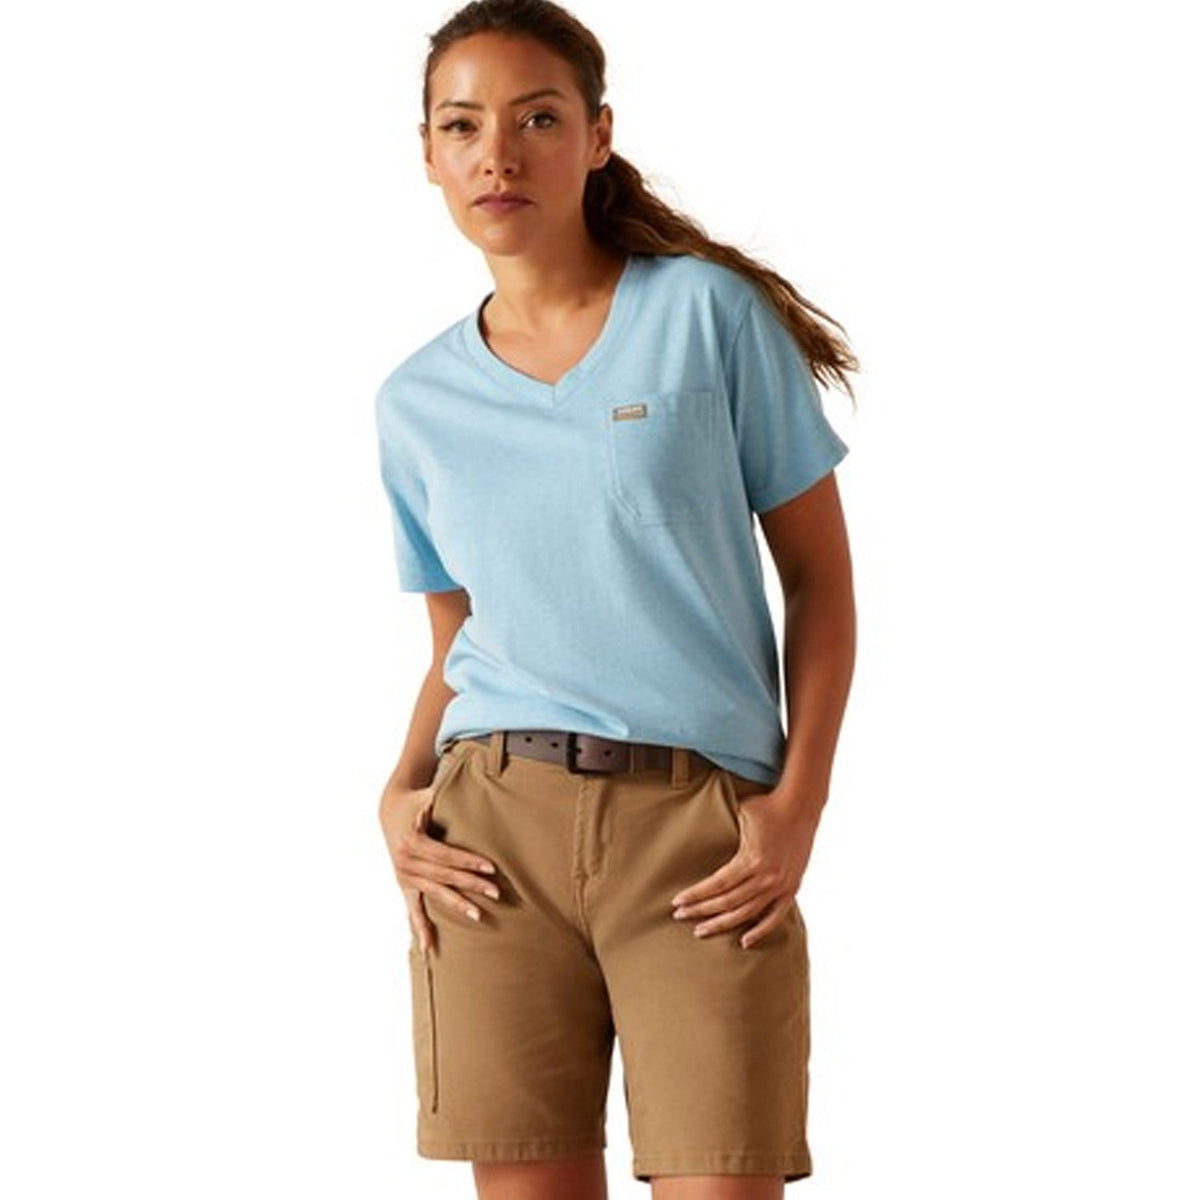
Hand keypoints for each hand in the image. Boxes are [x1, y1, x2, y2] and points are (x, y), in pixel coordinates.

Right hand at [378, 779, 498, 955]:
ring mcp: (404, 877)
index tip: (491, 868)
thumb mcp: (426, 795)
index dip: (469, 862)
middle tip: (496, 893)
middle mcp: (406, 863)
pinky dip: (420, 929)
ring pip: (435, 894)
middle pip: (445, 877)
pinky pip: (412, 910)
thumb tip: (463, 778)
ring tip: (478, 916)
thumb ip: (441, 793)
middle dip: (471, 885)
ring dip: (457, 905)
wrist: (390, 810)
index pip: (447, 857)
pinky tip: (428, 949)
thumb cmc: (416, 802)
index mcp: (413, 843)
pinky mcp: (404, 885)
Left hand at [670, 790, 817, 947]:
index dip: (696, 895)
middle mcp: (766, 877)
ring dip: (722, 923)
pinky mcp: (791, 888)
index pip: (717, 885)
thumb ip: (725, 830)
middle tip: (680, 916)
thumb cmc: (766, 806)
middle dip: (701, 910)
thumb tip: (700, 833)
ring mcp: (780, 885)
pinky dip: (760, 930)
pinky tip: (744, 941)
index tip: (677, 902)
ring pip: (747, 913)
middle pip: (727, 902)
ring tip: (701, 930)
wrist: (801, 805)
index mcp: (751, 859)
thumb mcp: (740, 814)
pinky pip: (775, 916)